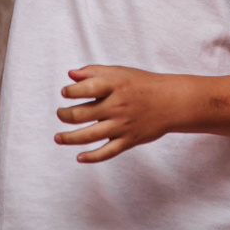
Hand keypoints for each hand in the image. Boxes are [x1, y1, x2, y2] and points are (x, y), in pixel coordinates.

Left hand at [54, 66, 186, 163]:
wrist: (172, 102)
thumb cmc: (142, 84)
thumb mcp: (120, 72)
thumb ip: (94, 72)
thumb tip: (70, 75)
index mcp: (115, 86)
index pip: (85, 89)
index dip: (70, 91)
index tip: (65, 93)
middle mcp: (117, 106)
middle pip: (82, 114)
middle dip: (65, 115)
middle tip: (61, 114)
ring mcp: (123, 125)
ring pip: (89, 135)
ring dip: (69, 138)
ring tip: (58, 137)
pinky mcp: (129, 140)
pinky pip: (107, 152)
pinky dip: (92, 157)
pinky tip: (79, 157)